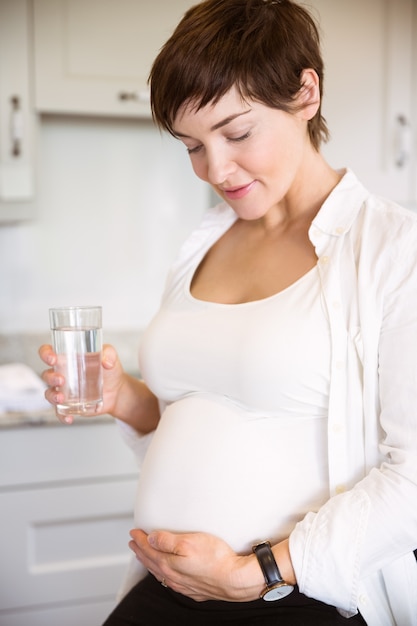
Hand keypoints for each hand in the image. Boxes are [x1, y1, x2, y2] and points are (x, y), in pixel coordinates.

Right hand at [39, 343, 125, 423]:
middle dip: (51, 377)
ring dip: (52, 396)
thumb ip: (109, 354)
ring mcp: (65, 390)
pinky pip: (60, 411)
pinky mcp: (70, 404)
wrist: (117, 391)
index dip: (46, 354)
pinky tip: (69, 417)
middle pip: (47, 374)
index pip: (48, 353)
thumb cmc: (110, 370)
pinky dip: (62, 415)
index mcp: (68, 359)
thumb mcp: (111, 356)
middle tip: (61, 380)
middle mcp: (62, 374)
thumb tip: (106, 361)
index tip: (52, 358)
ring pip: (49, 393)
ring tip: (61, 398)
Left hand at [128, 528, 264, 601]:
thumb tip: (151, 539)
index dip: (140, 539)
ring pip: (160, 573)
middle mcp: (173, 576)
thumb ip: (167, 541)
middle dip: (141, 551)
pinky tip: (167, 573)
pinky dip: (163, 574)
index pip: (149, 549)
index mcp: (169, 563)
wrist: (234, 580)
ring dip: (150, 562)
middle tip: (134, 542)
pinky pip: (171, 581)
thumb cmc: (215, 560)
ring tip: (145, 555)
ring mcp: (183, 584)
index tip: (134, 532)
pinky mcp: (193, 589)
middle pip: (152, 561)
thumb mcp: (188, 542)